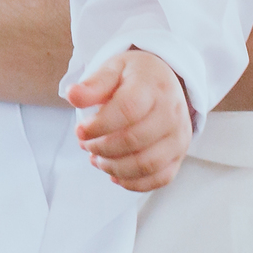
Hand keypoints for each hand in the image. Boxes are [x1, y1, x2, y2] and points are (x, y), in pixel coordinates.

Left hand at [66, 50, 192, 191]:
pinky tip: (114, 174)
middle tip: (85, 144)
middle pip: (134, 141)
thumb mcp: (112, 69)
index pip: (128, 110)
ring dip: (114, 167)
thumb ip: (93, 84)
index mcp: (153, 87)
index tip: (80, 130)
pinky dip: (133, 182)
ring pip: (146, 164)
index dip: (100, 125)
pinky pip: (160, 178)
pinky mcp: (179, 155)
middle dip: (101, 147)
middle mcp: (172, 113)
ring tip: (96, 158)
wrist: (162, 81)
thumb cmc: (134, 77)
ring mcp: (178, 136)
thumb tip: (72, 95)